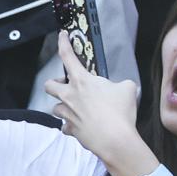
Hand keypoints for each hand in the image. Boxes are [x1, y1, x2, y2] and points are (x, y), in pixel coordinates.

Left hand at [43, 32, 155, 175]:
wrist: (115, 140)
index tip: (62, 36)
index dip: (62, 43)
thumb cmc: (120, 113)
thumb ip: (121, 84)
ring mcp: (69, 114)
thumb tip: (122, 87)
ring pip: (55, 107)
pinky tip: (80, 125)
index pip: (67, 56)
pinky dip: (71, 126)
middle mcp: (70, 96)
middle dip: (54, 83)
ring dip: (63, 106)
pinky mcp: (71, 130)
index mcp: (82, 81)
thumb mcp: (127, 88)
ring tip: (76, 108)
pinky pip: (65, 127)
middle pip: (49, 85)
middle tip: (66, 85)